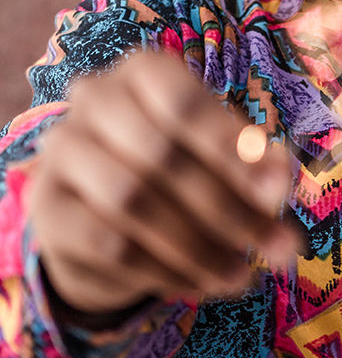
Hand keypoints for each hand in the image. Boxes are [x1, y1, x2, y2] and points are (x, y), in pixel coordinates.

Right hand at [28, 51, 292, 317]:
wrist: (105, 217)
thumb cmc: (177, 173)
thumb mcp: (221, 159)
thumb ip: (252, 164)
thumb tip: (279, 181)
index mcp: (143, 72)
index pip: (184, 104)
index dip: (232, 149)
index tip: (278, 194)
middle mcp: (95, 99)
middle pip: (161, 155)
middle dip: (229, 208)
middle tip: (277, 248)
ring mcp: (63, 151)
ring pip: (133, 201)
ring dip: (200, 247)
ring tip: (243, 276)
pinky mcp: (47, 208)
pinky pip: (111, 245)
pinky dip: (166, 271)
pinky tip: (202, 285)